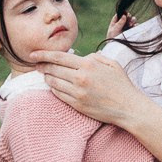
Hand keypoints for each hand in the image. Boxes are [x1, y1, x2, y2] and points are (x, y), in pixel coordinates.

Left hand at [29, 49, 152, 128]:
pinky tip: (54, 86)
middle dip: (42, 66)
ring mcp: (78, 92)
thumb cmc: (121, 84)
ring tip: (46, 75)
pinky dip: (54, 89)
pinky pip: (59, 95)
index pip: (59, 57)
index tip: (33, 54)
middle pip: (53, 69)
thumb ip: (94, 57)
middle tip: (36, 64)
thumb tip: (81, 56)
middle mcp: (81, 77)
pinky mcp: (77, 105)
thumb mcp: (111, 63)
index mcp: (88, 64)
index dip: (43, 54)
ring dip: (47, 78)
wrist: (128, 107)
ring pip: (53, 83)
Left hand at [105, 12, 135, 39]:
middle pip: (127, 16)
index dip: (123, 13)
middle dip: (129, 17)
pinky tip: (134, 26)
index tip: (125, 14)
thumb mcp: (114, 30)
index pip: (119, 15)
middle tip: (129, 19)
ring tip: (131, 24)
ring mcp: (127, 28)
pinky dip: (136, 25)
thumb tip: (124, 15)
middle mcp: (122, 24)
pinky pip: (135, 26)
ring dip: (132, 20)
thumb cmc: (112, 38)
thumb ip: (119, 23)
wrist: (116, 47)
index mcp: (115, 22)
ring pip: (132, 21)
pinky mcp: (131, 32)